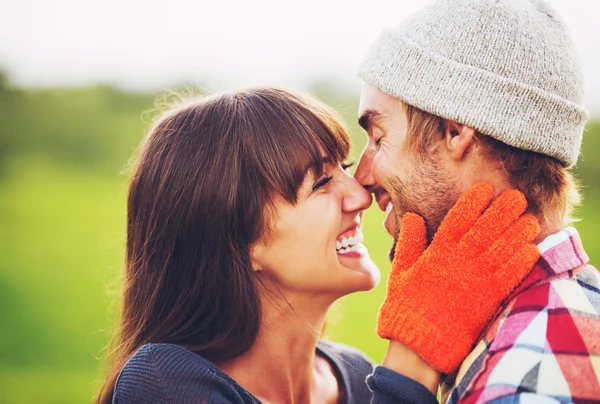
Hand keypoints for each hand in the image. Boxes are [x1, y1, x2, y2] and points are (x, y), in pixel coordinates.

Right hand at [377, 183, 539, 372]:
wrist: (420, 344)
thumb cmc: (406, 307)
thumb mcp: (400, 271)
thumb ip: (409, 243)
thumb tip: (412, 216)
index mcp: (436, 253)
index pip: (458, 219)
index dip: (473, 202)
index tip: (485, 188)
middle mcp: (458, 262)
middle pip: (485, 229)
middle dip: (502, 211)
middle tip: (516, 197)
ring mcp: (475, 280)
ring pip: (501, 249)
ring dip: (517, 232)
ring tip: (529, 219)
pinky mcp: (488, 299)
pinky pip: (509, 275)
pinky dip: (521, 261)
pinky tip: (531, 249)